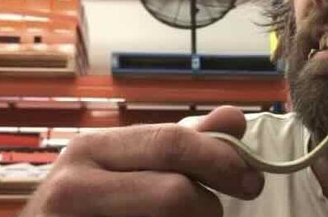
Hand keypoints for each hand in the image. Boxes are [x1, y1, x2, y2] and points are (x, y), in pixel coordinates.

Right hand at [20, 106, 264, 216]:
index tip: (253, 178)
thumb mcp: (130, 164)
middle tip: (230, 209)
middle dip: (212, 204)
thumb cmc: (91, 199)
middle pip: (174, 194)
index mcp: (93, 148)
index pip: (172, 144)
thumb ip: (181, 144)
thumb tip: (234, 119)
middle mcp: (74, 184)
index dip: (221, 159)